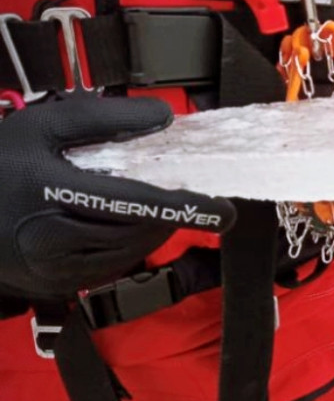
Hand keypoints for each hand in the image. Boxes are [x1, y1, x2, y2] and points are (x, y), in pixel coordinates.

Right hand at [0, 97, 235, 299]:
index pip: (136, 202)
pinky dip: (126, 246)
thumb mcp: (42, 125)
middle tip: (183, 195)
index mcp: (52, 190)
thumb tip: (162, 117)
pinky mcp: (57, 283)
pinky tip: (119, 226)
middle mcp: (54, 236)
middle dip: (167, 213)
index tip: (223, 212)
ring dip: (150, 230)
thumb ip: (103, 118)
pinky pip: (110, 267)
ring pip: (129, 251)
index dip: (185, 208)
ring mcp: (54, 267)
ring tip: (149, 206)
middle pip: (138, 229)